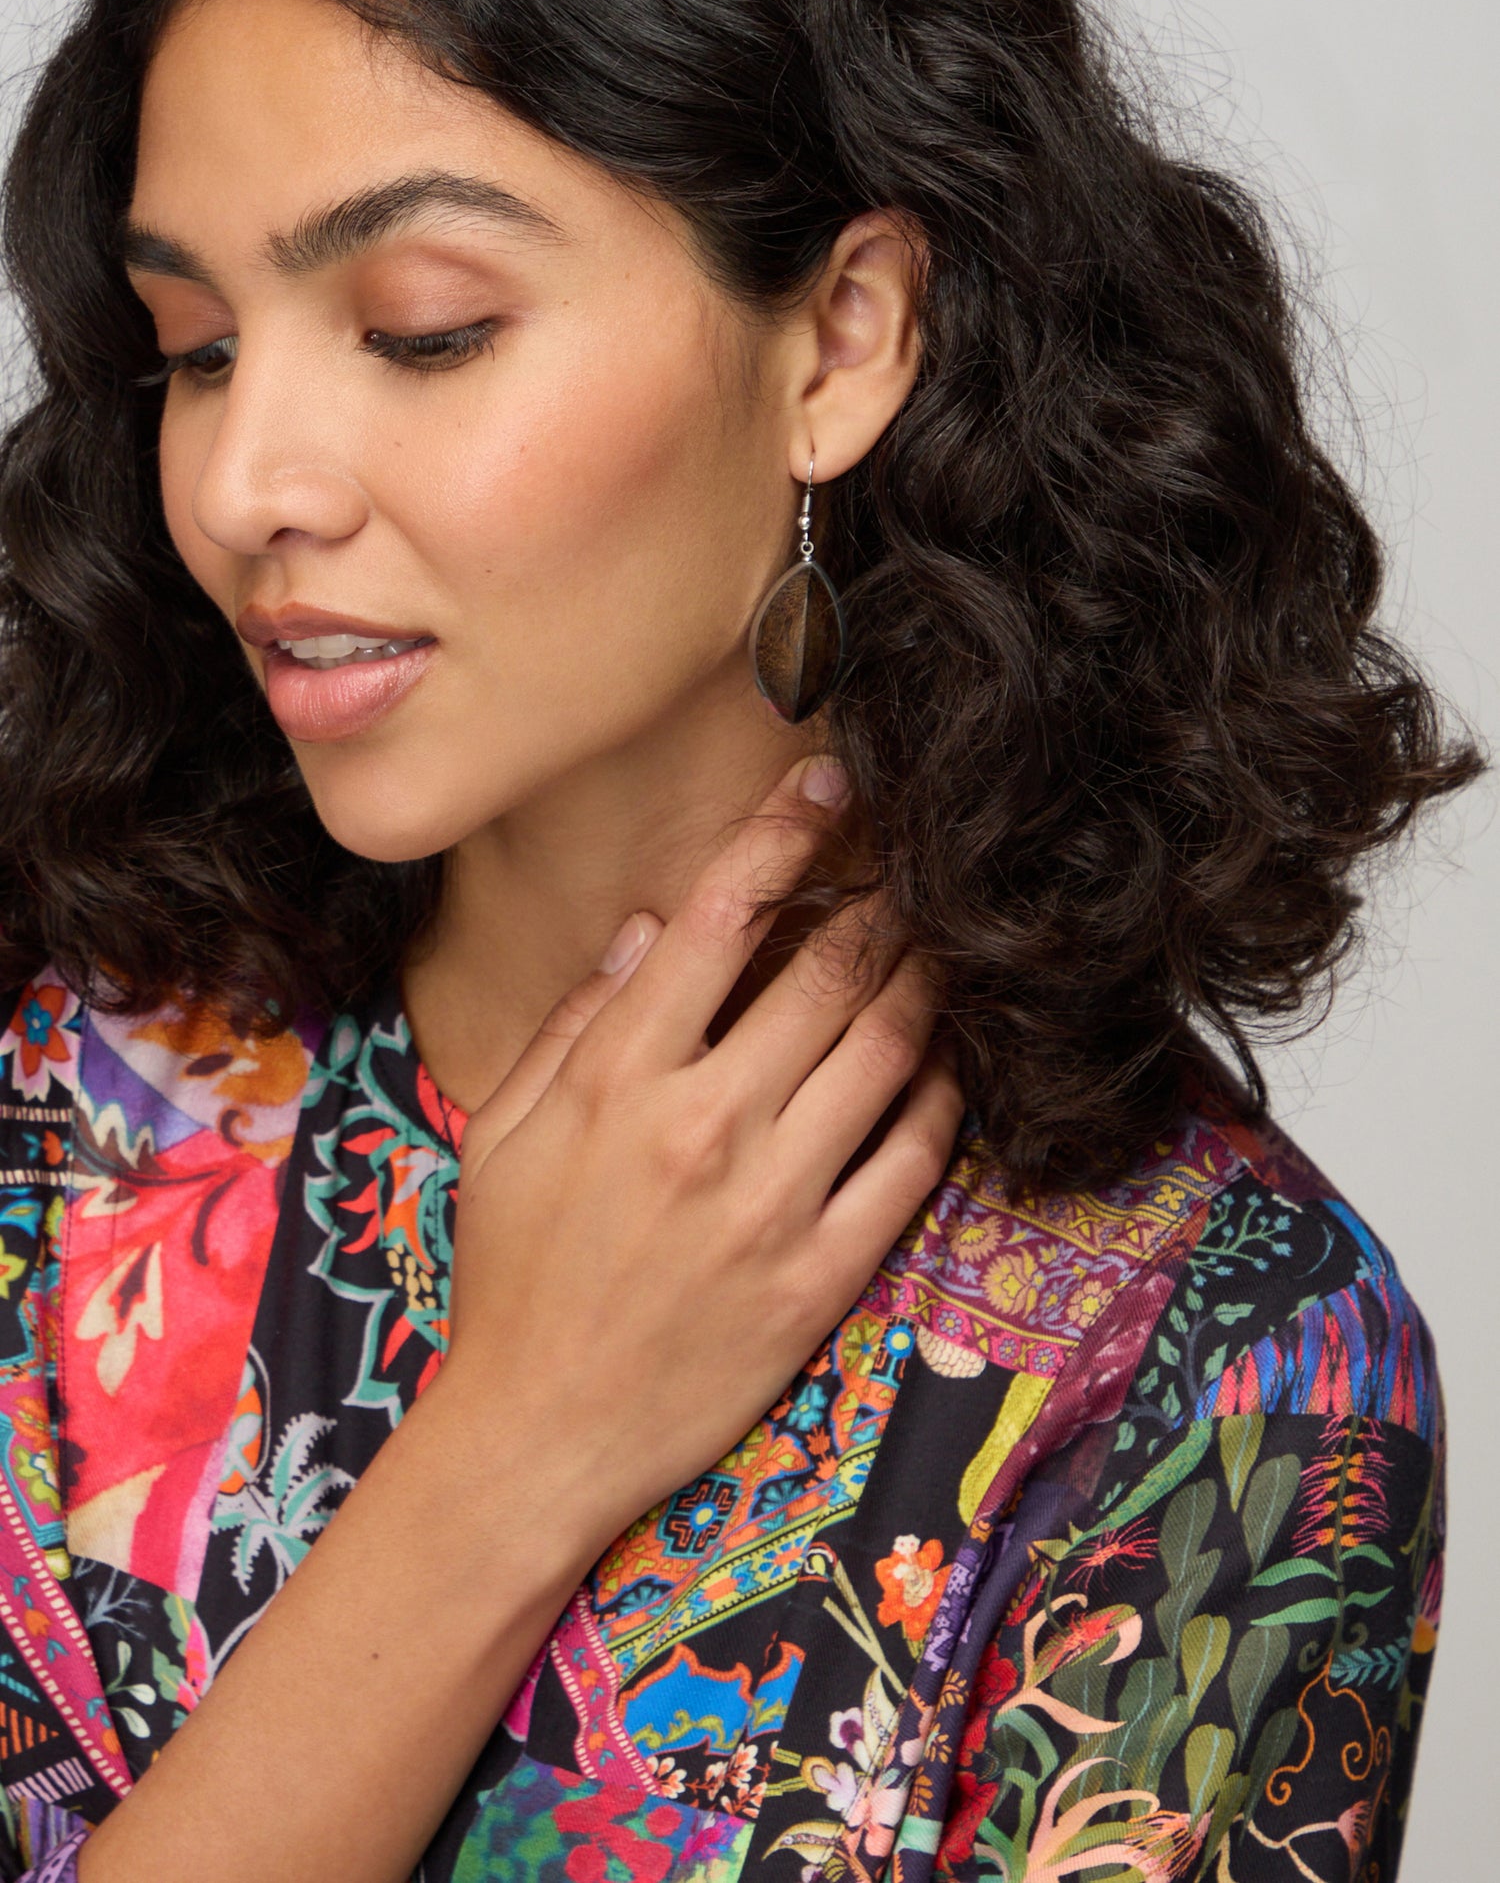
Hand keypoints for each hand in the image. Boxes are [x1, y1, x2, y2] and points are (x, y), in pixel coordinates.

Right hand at [439, 757, 963, 1550]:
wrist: (541, 1433)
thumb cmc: (513, 1277)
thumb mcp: (505, 1135)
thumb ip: (575, 1022)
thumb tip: (652, 930)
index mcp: (619, 1075)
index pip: (721, 916)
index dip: (783, 834)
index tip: (824, 785)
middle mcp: (706, 1122)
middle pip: (828, 970)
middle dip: (882, 898)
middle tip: (912, 861)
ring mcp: (775, 1200)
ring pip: (889, 1051)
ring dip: (927, 980)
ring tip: (945, 940)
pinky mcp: (824, 1272)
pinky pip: (915, 1161)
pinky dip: (947, 1096)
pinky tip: (953, 1059)